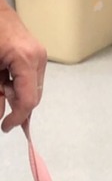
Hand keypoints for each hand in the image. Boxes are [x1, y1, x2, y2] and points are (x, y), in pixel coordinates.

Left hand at [0, 0, 46, 130]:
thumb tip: (0, 113)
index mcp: (25, 59)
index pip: (28, 100)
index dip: (16, 118)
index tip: (5, 127)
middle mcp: (38, 58)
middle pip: (33, 96)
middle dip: (15, 105)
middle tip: (0, 103)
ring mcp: (39, 55)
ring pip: (32, 88)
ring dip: (15, 93)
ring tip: (0, 82)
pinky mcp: (36, 53)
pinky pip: (30, 78)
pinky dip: (17, 84)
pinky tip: (4, 78)